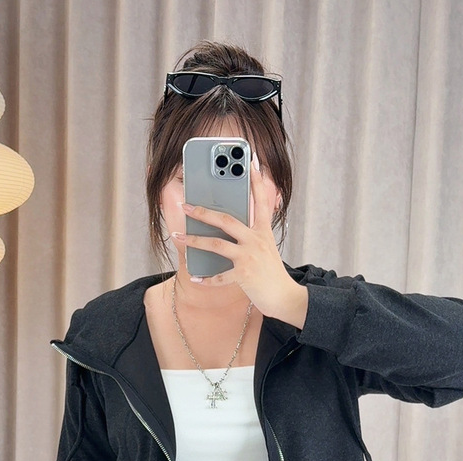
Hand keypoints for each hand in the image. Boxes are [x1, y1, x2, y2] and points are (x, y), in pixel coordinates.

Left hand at [171, 157, 307, 327]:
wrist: (285, 298)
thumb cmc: (271, 273)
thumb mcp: (266, 248)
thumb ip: (251, 234)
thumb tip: (227, 226)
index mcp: (263, 231)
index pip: (261, 200)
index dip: (256, 179)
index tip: (250, 160)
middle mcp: (256, 241)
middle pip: (227, 220)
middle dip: (203, 211)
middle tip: (185, 205)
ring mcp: (250, 258)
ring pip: (216, 245)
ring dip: (194, 240)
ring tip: (177, 236)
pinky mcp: (244, 276)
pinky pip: (219, 276)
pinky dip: (206, 278)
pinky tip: (195, 277)